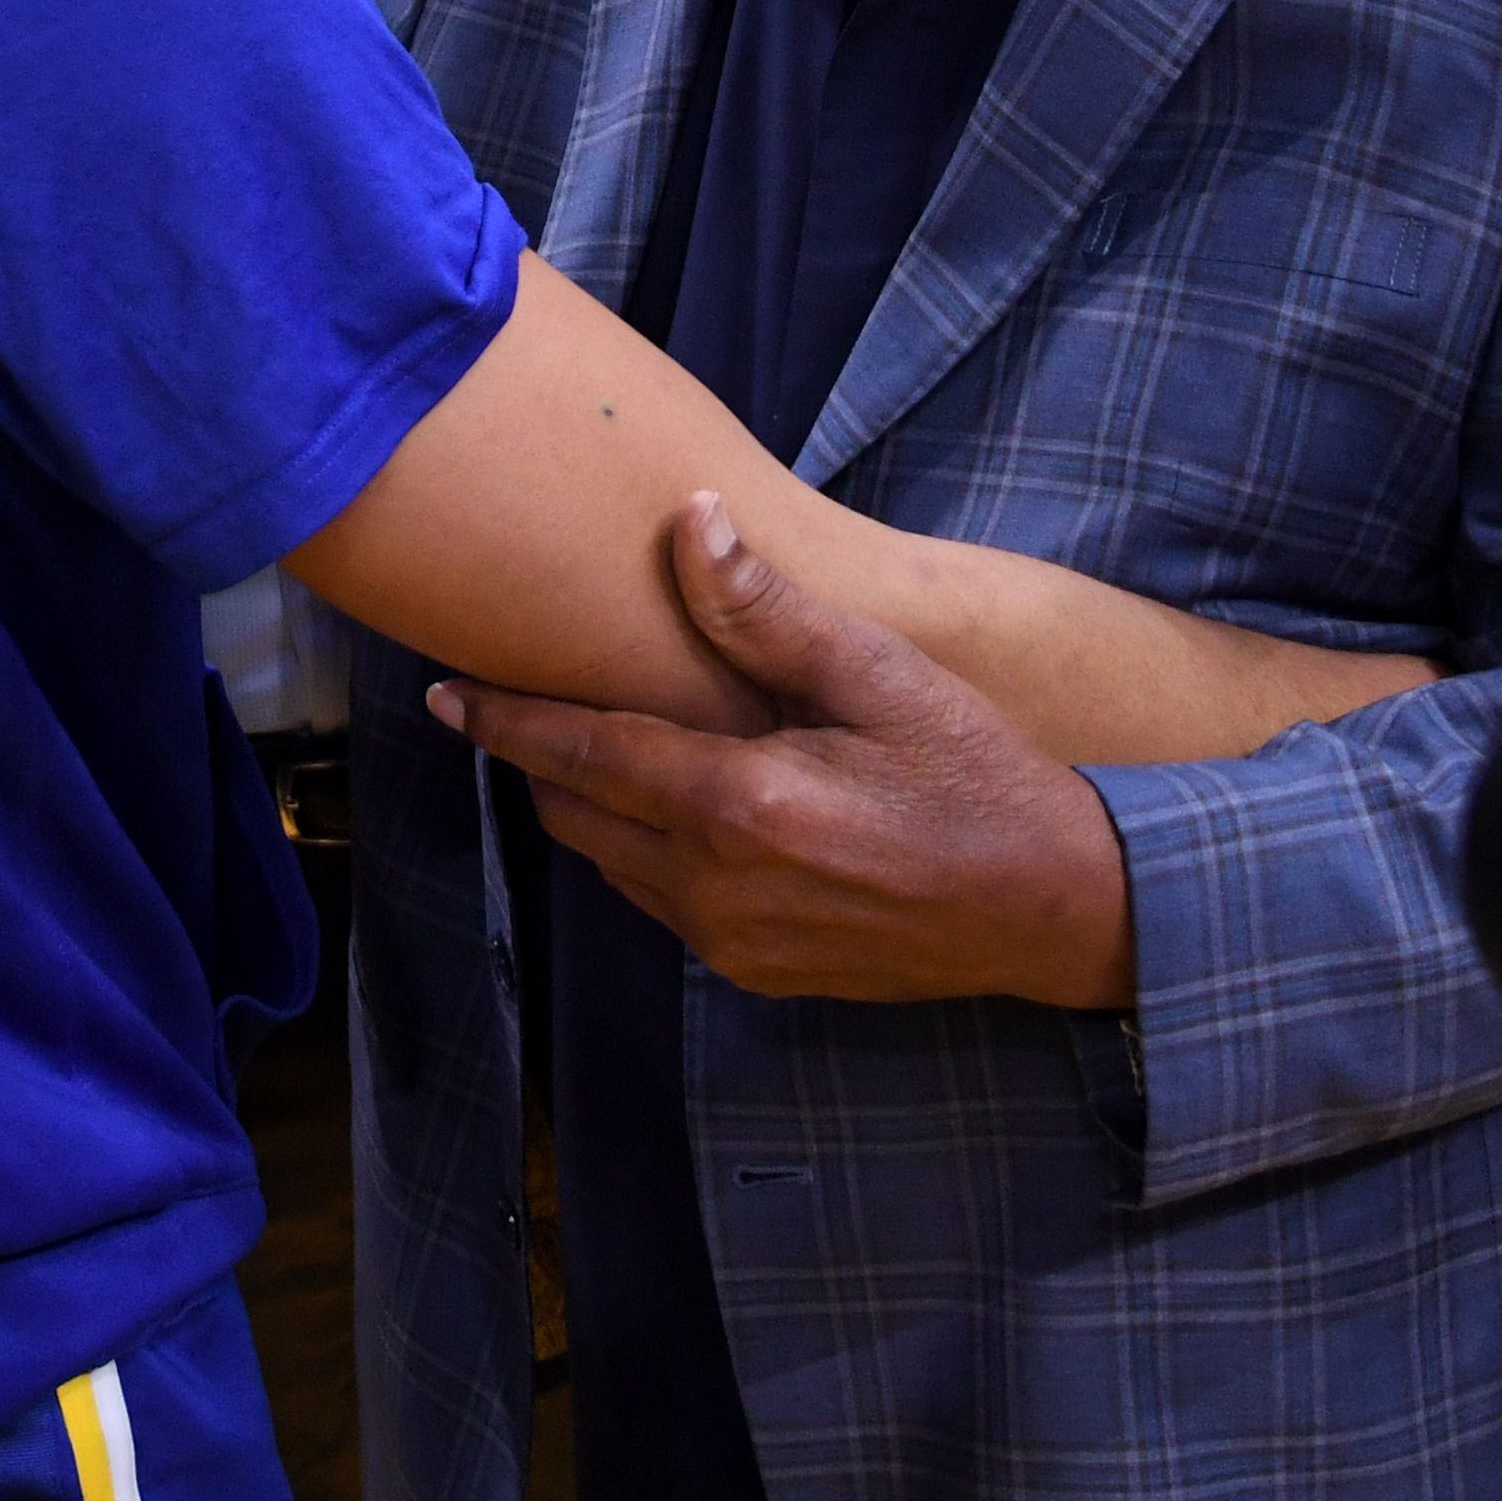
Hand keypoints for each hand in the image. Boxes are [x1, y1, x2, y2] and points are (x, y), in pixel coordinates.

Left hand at [433, 490, 1138, 1008]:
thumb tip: (689, 524)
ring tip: (597, 741)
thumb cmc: (979, 777)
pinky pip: (665, 906)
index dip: (505, 722)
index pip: (582, 755)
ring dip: (595, 806)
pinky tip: (681, 805)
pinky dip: (648, 851)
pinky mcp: (759, 976)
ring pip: (614, 865)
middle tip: (510, 701)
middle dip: (539, 759)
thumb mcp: (885, 675)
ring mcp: (734, 945)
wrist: (1057, 909)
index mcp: (740, 807)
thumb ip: (770, 611)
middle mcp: (718, 890)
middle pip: (577, 816)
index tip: (443, 693)